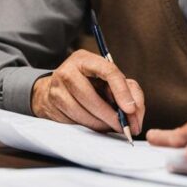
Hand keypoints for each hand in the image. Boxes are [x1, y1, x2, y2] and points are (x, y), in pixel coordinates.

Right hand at [30, 49, 144, 134]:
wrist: (56, 90)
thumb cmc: (89, 84)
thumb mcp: (109, 80)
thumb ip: (129, 90)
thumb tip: (135, 111)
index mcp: (85, 59)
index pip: (108, 71)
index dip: (121, 91)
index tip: (131, 110)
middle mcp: (68, 70)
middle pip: (91, 96)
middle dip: (111, 116)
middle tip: (125, 127)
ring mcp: (57, 88)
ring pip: (82, 112)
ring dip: (101, 124)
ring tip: (112, 126)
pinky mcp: (51, 105)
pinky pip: (74, 121)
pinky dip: (89, 127)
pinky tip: (97, 125)